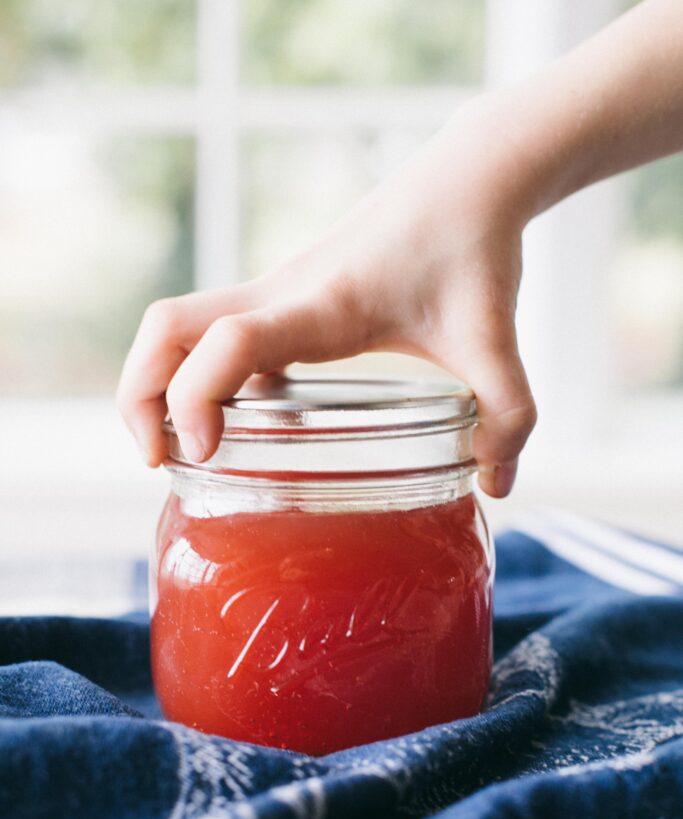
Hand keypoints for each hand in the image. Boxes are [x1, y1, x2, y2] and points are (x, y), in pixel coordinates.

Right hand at [117, 95, 537, 497]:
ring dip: (156, 382)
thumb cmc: (473, 249)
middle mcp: (280, 295)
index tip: (202, 453)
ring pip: (176, 326)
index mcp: (321, 305)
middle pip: (165, 330)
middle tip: (160, 461)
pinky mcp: (283, 298)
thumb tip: (494, 487)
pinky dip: (198, 375)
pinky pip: (212, 333)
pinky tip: (238, 425)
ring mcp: (274, 293)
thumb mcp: (495, 341)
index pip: (231, 341)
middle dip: (140, 396)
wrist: (465, 182)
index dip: (197, 397)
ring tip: (180, 450)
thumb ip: (509, 415)